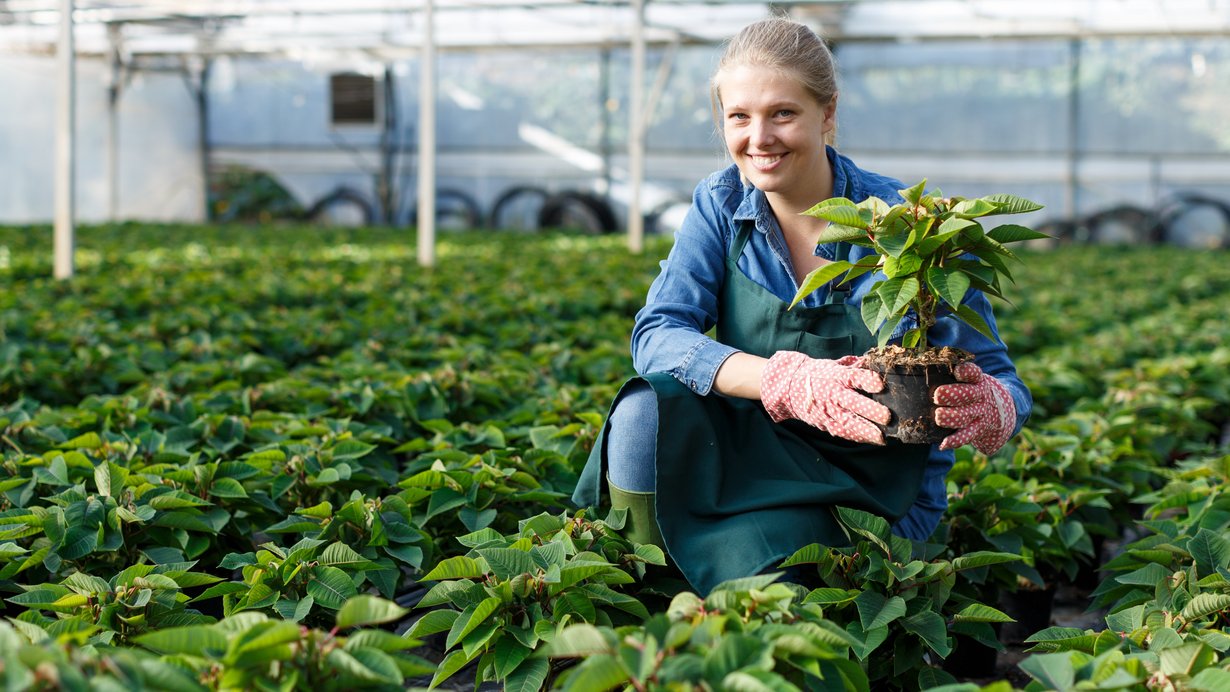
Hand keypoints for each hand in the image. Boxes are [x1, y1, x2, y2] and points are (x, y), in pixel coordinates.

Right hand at [760, 351, 890, 444]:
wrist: (790, 387)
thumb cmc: (818, 374)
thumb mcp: (834, 365)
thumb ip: (854, 365)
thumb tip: (876, 361)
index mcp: (836, 375)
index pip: (853, 377)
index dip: (867, 380)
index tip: (880, 384)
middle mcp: (833, 393)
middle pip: (853, 402)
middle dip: (870, 410)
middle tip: (887, 416)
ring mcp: (829, 410)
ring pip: (848, 422)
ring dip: (865, 430)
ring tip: (881, 437)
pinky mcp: (825, 423)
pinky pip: (842, 432)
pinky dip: (856, 436)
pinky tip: (870, 439)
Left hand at [933, 362, 1015, 453]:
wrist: (1003, 412)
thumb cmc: (975, 391)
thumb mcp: (972, 379)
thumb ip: (951, 373)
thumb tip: (921, 364)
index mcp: (978, 380)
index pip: (974, 374)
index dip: (966, 372)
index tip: (958, 371)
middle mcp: (980, 396)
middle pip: (968, 394)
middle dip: (952, 395)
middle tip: (938, 395)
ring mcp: (980, 414)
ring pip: (965, 416)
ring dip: (951, 417)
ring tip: (939, 416)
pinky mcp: (978, 430)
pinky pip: (966, 436)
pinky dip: (955, 441)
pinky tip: (943, 444)